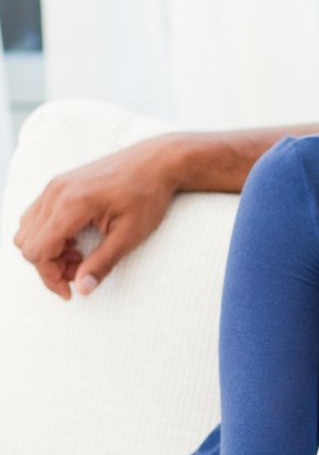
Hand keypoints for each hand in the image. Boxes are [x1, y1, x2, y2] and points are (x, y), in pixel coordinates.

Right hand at [14, 134, 181, 298]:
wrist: (156, 162)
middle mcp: (56, 192)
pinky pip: (37, 216)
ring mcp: (55, 186)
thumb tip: (83, 289)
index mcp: (72, 205)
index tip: (70, 292)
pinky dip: (49, 236)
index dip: (50, 277)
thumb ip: (103, 263)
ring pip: (27, 230)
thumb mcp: (130, 236)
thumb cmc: (147, 196)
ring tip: (80, 257)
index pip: (38, 251)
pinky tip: (77, 240)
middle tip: (80, 272)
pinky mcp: (59, 185)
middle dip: (49, 266)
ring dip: (48, 251)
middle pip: (27, 243)